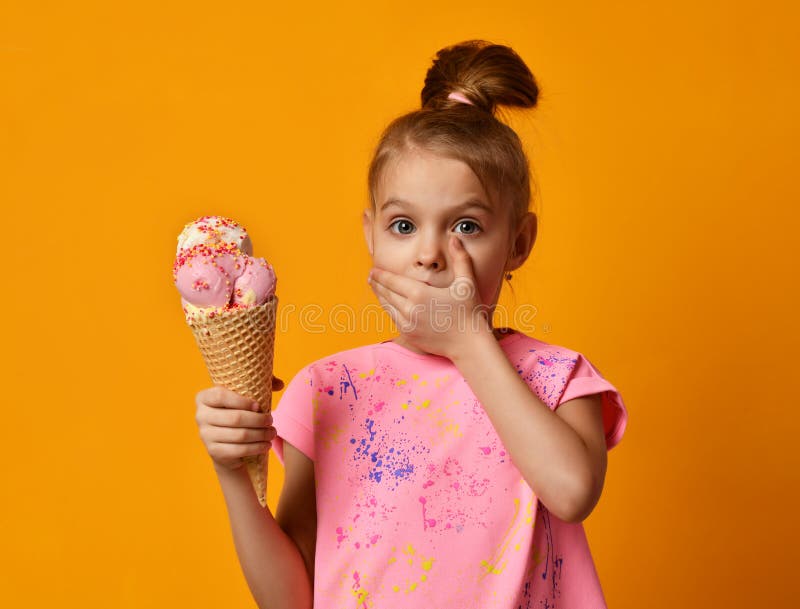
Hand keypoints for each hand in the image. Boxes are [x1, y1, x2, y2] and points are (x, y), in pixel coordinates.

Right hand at [195, 384, 278, 471]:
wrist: (224, 443)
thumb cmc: (236, 412)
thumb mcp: (243, 396)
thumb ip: (260, 385)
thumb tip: (280, 384)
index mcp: (204, 397)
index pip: (221, 396)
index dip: (242, 401)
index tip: (258, 406)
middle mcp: (200, 416)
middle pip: (234, 418)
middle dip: (258, 420)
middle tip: (271, 420)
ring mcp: (205, 435)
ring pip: (240, 435)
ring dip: (261, 434)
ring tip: (272, 432)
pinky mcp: (213, 452)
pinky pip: (239, 450)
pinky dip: (257, 447)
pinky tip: (266, 445)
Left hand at [368, 236, 491, 359]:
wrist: (468, 344)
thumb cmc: (469, 312)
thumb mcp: (467, 283)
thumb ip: (461, 258)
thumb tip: (456, 237)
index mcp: (419, 294)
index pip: (392, 281)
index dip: (380, 275)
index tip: (372, 270)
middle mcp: (409, 309)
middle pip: (386, 293)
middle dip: (377, 284)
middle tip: (371, 277)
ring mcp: (407, 324)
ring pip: (387, 307)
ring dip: (380, 297)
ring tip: (375, 288)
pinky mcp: (409, 335)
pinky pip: (393, 319)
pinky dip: (388, 310)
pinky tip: (388, 304)